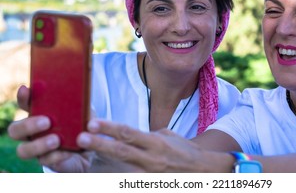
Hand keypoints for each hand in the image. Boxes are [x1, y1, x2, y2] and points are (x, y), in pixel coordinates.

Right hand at [7, 85, 91, 171]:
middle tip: (46, 121)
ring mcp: (37, 148)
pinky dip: (56, 155)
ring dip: (39, 144)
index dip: (23, 98)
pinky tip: (67, 152)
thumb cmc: (84, 123)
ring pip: (23, 150)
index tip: (26, 90)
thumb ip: (80, 104)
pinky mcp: (47, 161)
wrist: (92, 147)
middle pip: (15, 130)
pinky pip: (45, 160)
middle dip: (28, 125)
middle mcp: (32, 132)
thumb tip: (80, 95)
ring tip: (56, 140)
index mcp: (39, 114)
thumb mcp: (85, 111)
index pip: (25, 104)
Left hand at [78, 119, 216, 171]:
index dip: (109, 128)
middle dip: (100, 144)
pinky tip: (100, 177)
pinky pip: (128, 182)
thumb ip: (146, 134)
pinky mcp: (148, 185)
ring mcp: (149, 175)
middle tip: (81, 138)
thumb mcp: (167, 136)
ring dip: (102, 165)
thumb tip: (127, 134)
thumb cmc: (183, 150)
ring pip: (121, 170)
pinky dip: (114, 179)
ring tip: (85, 160)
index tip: (92, 123)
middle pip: (122, 150)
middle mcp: (151, 159)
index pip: (129, 133)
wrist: (202, 170)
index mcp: (156, 142)